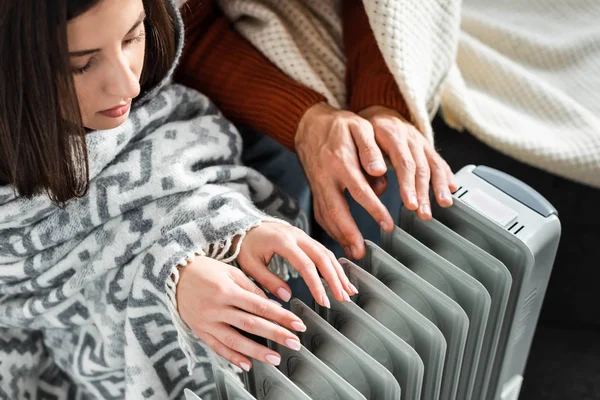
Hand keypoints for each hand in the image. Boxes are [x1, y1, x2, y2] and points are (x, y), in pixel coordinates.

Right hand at [176, 255, 308, 370]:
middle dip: (276, 335)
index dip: (281, 316)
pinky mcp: (200, 331)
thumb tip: (271, 305)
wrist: (174, 275)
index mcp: (227, 290)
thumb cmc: (205, 270)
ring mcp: (208, 322)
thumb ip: (251, 288)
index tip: (297, 324)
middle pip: (252, 325)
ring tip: (275, 358)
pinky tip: (247, 364)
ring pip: (235, 340)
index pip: (261, 306)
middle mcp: (217, 308)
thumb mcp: (230, 272)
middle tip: (294, 342)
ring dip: (257, 351)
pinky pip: (217, 348)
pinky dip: (233, 358)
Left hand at [237, 222, 355, 307]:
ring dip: (339, 273)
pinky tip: (341, 278)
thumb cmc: (245, 245)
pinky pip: (323, 251)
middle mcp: (297, 236)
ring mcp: (303, 235)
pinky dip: (334, 265)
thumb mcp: (250, 264)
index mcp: (283, 242)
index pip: (306, 265)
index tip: (324, 301)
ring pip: (327, 253)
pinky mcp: (305, 238)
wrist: (244, 224)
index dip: (317, 285)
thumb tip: (287, 297)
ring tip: (349, 291)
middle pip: (323, 258)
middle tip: (344, 298)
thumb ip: (268, 281)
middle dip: (336, 279)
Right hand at [295, 102, 394, 259]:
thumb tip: (380, 170)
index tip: (388, 225)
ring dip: (338, 236)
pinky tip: (341, 241)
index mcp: (340, 161)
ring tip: (353, 253)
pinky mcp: (314, 190)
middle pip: (336, 210)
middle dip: (349, 233)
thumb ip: (370, 148)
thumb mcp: (359, 127)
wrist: (310, 125)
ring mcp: (317, 185)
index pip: (359, 190)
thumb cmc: (340, 126)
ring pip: (326, 215)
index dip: (374, 209)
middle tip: (361, 252)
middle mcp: (326, 177)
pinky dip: (330, 230)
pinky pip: (320, 214)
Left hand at [358, 105, 457, 217]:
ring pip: (434, 165)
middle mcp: (410, 138)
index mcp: (393, 135)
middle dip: (424, 193)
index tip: (410, 203)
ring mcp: (421, 142)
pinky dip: (447, 176)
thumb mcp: (361, 139)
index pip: (404, 162)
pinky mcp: (427, 147)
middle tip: (424, 213)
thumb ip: (368, 156)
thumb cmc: (368, 131)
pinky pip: (440, 161)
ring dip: (439, 187)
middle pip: (421, 168)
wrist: (380, 113)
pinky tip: (451, 189)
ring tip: (443, 204)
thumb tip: (376, 173)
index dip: (408, 185)